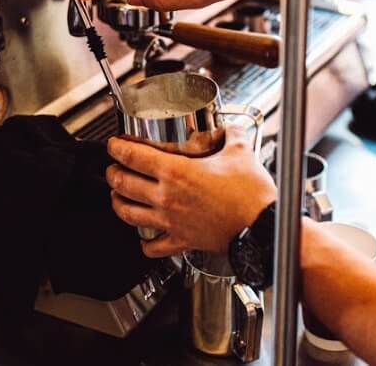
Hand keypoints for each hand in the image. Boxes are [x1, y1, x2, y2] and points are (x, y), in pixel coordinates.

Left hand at [106, 127, 276, 257]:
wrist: (264, 228)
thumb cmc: (252, 195)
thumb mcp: (240, 151)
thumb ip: (229, 133)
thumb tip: (226, 128)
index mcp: (176, 171)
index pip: (133, 156)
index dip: (117, 148)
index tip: (113, 144)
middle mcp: (167, 197)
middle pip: (123, 184)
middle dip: (112, 172)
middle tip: (112, 167)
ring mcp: (171, 221)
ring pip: (129, 214)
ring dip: (118, 202)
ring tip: (116, 195)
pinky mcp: (181, 241)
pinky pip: (152, 246)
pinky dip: (143, 242)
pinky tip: (143, 237)